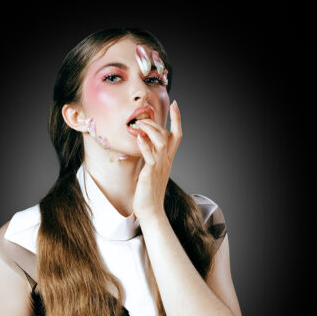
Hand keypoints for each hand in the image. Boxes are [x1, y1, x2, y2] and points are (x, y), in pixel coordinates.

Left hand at [133, 100, 181, 221]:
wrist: (150, 210)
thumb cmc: (149, 191)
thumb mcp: (151, 169)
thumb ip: (150, 155)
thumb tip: (142, 140)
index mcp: (167, 159)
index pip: (177, 135)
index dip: (177, 119)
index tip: (175, 105)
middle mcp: (166, 161)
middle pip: (168, 135)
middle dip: (158, 122)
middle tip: (144, 116)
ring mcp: (159, 166)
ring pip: (162, 141)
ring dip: (151, 129)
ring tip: (139, 123)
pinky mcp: (151, 173)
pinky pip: (150, 156)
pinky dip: (145, 146)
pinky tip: (139, 138)